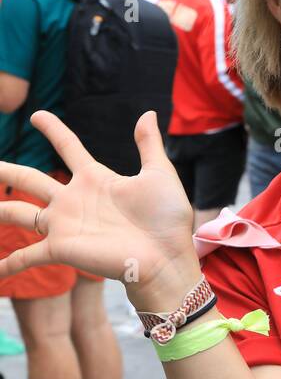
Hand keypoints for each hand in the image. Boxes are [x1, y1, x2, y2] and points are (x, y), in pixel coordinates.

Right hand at [0, 110, 197, 301]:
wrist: (167, 256)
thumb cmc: (166, 219)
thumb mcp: (159, 174)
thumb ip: (149, 145)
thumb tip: (148, 113)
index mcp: (95, 179)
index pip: (67, 147)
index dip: (53, 130)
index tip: (37, 115)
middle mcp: (73, 200)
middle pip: (30, 179)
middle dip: (7, 170)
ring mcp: (64, 224)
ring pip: (18, 212)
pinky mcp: (62, 248)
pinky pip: (26, 256)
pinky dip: (8, 265)